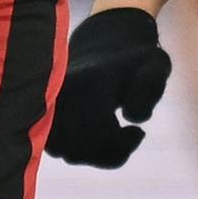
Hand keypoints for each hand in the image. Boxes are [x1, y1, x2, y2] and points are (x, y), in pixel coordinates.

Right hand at [44, 8, 170, 167]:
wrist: (104, 44)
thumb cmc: (134, 62)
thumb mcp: (155, 66)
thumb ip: (149, 88)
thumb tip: (130, 118)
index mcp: (91, 82)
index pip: (100, 134)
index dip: (123, 144)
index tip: (138, 131)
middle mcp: (64, 93)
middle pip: (82, 149)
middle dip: (111, 152)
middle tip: (129, 136)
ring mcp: (49, 104)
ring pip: (67, 153)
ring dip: (95, 154)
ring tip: (113, 137)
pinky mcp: (42, 113)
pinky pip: (55, 148)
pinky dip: (78, 151)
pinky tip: (95, 139)